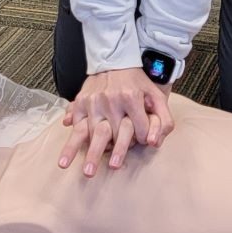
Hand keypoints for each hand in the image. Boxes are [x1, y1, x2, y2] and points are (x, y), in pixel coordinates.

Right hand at [57, 68, 173, 177]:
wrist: (114, 60)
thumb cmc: (137, 82)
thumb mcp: (156, 95)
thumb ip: (164, 119)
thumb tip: (154, 143)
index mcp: (132, 97)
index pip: (139, 129)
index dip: (142, 138)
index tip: (140, 140)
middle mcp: (111, 100)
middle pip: (114, 134)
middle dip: (116, 152)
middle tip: (114, 168)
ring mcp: (94, 101)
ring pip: (93, 133)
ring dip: (91, 152)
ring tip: (87, 172)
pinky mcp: (81, 101)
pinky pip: (77, 124)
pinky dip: (73, 141)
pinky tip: (67, 157)